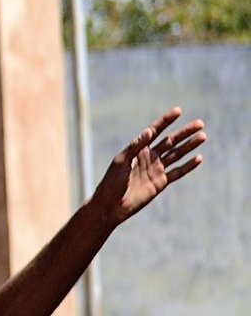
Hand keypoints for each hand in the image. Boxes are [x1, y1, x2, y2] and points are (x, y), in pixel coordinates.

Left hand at [88, 106, 204, 224]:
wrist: (111, 204)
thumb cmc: (112, 181)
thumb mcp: (122, 161)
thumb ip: (136, 146)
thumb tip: (150, 131)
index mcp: (138, 149)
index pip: (155, 131)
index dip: (166, 121)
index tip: (178, 111)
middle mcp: (149, 157)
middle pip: (170, 141)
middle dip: (184, 132)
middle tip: (200, 123)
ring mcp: (156, 169)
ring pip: (176, 155)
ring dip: (189, 146)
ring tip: (203, 137)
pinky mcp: (160, 183)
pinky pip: (177, 173)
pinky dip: (188, 166)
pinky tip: (198, 158)